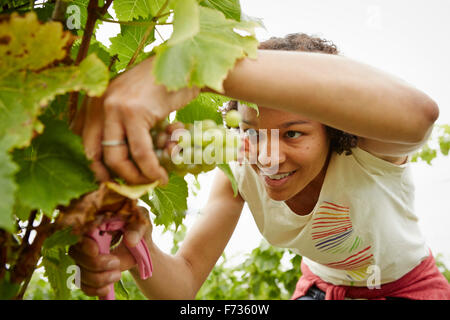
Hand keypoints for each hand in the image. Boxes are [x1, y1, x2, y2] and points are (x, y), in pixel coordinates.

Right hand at [69, 207, 152, 297]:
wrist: (140, 246)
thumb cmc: (138, 229)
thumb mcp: (142, 224)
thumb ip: (137, 229)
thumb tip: (130, 240)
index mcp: (96, 223)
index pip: (80, 232)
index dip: (84, 243)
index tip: (96, 250)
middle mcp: (85, 239)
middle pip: (75, 254)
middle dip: (95, 263)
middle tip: (116, 263)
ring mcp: (84, 257)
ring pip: (78, 272)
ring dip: (97, 279)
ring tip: (117, 275)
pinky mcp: (88, 271)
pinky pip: (82, 284)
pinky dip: (93, 290)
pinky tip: (107, 288)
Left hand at [73, 57, 199, 184]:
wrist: (182, 64)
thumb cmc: (159, 86)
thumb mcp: (130, 103)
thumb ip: (118, 125)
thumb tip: (114, 161)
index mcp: (93, 101)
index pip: (85, 143)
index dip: (97, 167)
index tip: (112, 180)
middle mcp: (97, 103)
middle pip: (95, 154)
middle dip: (113, 177)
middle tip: (132, 186)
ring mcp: (114, 107)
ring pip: (117, 158)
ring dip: (135, 177)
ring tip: (151, 182)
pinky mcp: (134, 112)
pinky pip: (140, 152)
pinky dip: (151, 170)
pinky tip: (161, 177)